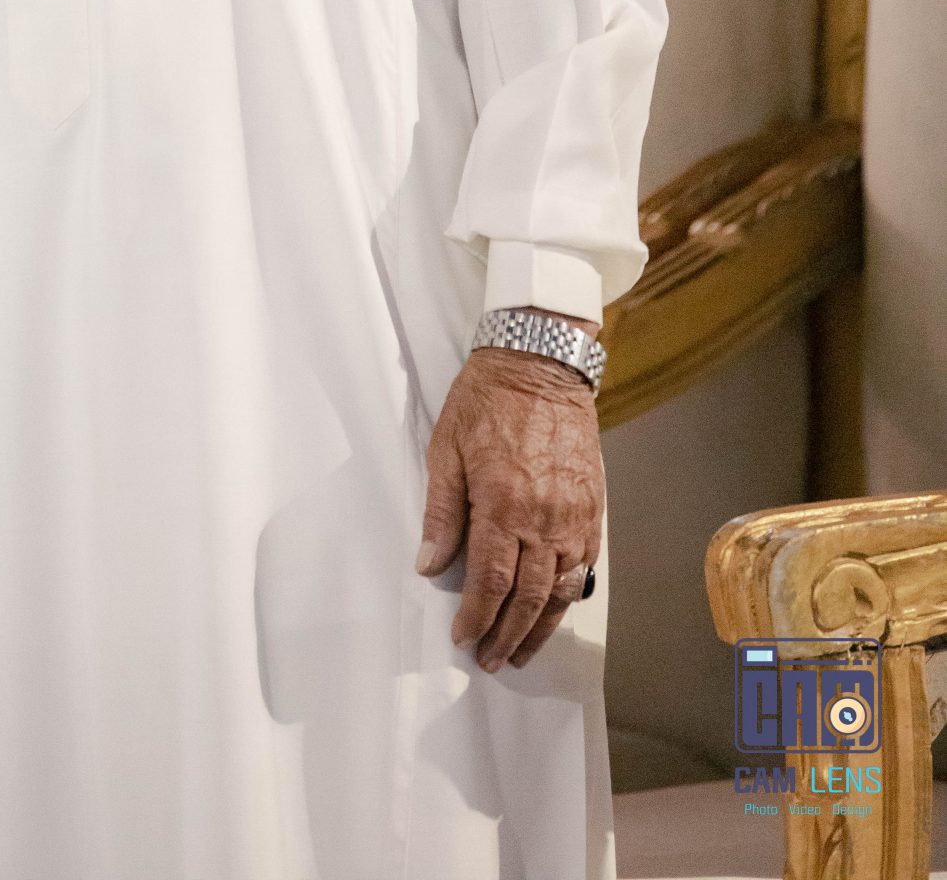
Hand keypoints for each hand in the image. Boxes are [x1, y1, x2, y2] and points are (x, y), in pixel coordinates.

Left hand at [416, 330, 603, 672]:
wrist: (540, 363)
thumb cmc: (487, 400)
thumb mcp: (446, 447)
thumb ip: (442, 511)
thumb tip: (429, 564)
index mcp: (503, 504)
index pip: (490, 580)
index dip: (476, 617)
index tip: (463, 638)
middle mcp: (544, 518)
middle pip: (527, 596)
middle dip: (507, 635)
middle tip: (491, 660)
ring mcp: (574, 515)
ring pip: (560, 590)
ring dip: (540, 627)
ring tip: (521, 652)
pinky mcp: (593, 507)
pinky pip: (584, 565)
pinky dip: (568, 595)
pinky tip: (553, 609)